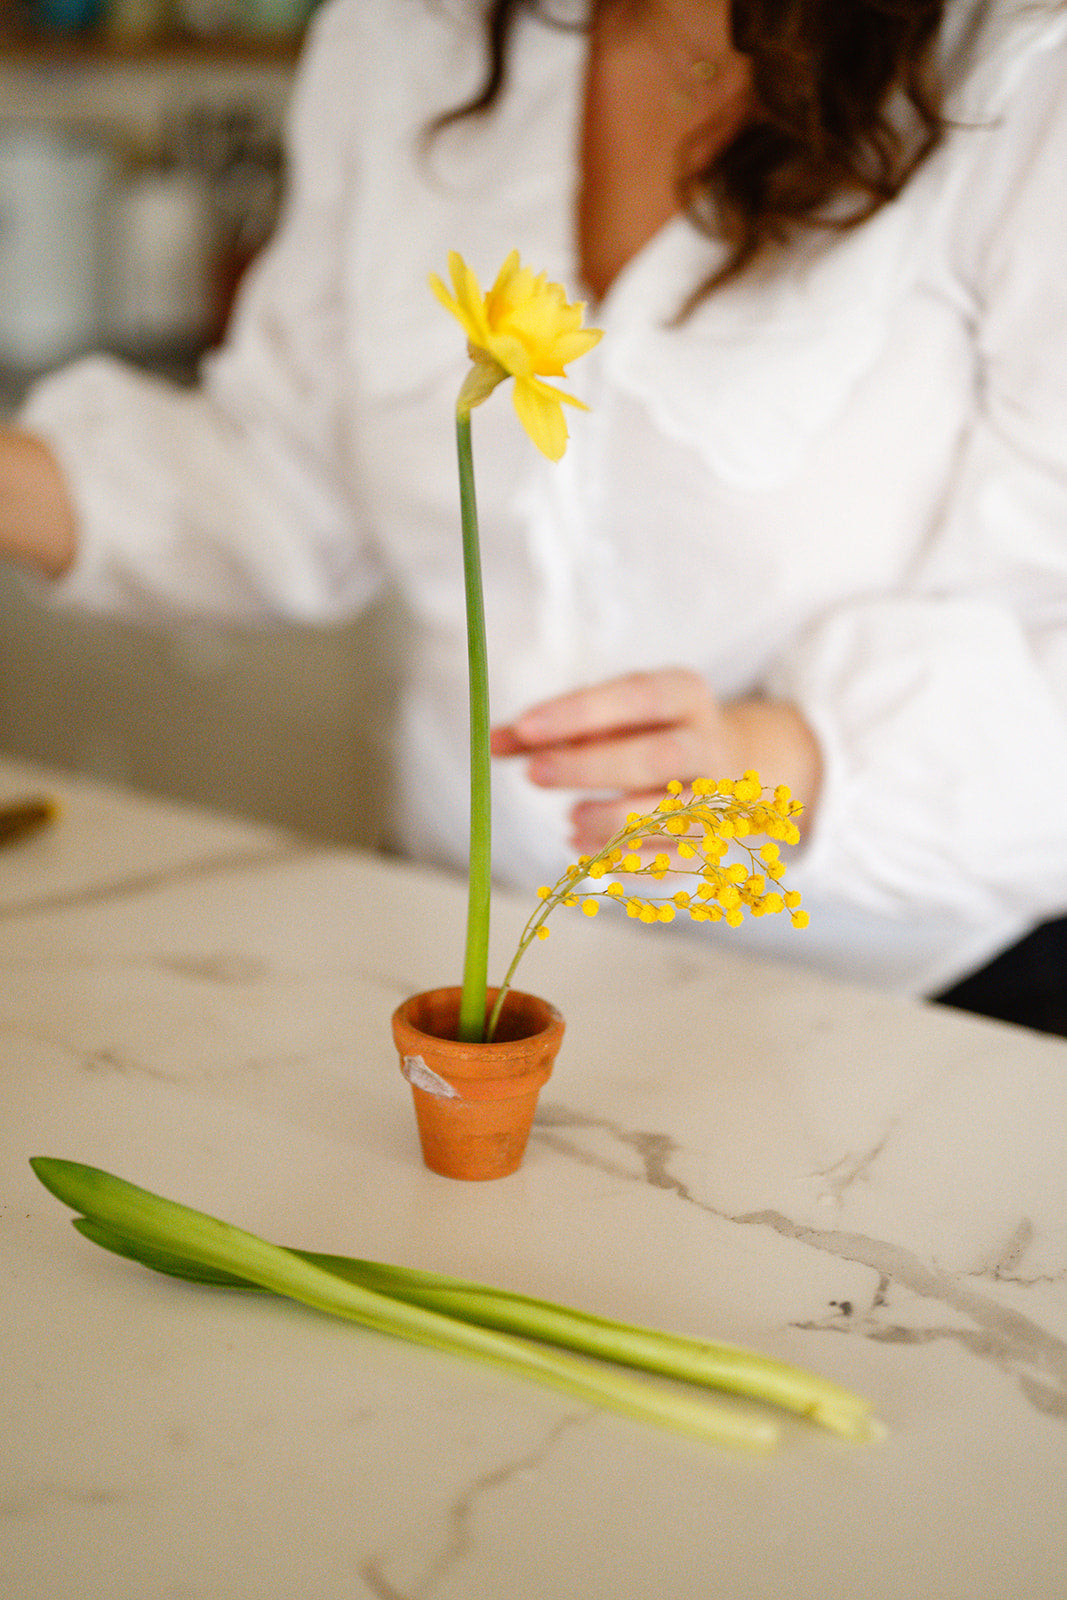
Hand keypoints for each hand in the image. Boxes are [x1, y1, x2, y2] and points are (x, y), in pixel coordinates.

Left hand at [491, 668, 821, 854]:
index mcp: (685, 694)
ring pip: (671, 814)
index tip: (526, 727)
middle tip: (535, 775)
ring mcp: (717, 797)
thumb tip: (489, 742)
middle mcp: (709, 742)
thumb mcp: (604, 716)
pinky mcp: (713, 842)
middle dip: (592, 768)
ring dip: (611, 821)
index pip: (636, 696)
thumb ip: (546, 730)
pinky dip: (625, 861)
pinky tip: (584, 850)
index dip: (581, 711)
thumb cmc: (646, 734)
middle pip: (658, 756)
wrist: (732, 764)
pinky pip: (673, 860)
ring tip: (569, 822)